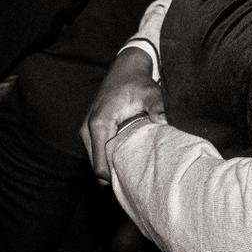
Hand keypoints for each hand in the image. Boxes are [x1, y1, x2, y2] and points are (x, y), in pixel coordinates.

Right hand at [82, 48, 164, 182]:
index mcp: (100, 123)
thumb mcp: (151, 93)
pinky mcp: (90, 130)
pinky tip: (127, 159)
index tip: (133, 183)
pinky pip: (96, 152)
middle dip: (114, 176)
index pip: (100, 164)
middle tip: (136, 180)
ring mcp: (86, 130)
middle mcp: (88, 128)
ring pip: (95, 161)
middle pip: (96, 167)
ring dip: (111, 168)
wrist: (125, 68)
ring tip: (133, 171)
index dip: (114, 179)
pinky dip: (108, 159)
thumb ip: (158, 108)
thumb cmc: (137, 81)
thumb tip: (165, 125)